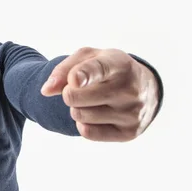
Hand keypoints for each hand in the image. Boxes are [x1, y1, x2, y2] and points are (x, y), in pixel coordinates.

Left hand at [40, 47, 158, 141]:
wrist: (145, 87)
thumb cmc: (107, 68)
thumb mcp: (88, 58)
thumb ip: (64, 69)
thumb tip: (46, 91)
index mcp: (118, 63)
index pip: (98, 69)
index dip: (83, 74)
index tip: (74, 80)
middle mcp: (129, 89)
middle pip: (75, 97)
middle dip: (68, 93)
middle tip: (77, 89)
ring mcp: (132, 113)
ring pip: (80, 115)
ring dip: (77, 108)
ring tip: (91, 100)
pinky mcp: (130, 132)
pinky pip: (89, 133)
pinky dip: (83, 124)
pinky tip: (95, 114)